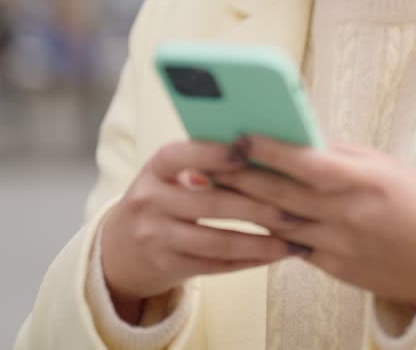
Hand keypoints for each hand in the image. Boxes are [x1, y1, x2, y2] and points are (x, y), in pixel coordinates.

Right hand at [99, 139, 298, 314]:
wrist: (119, 250)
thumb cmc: (163, 199)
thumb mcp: (169, 175)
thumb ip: (204, 163)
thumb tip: (262, 150)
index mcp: (156, 168)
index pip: (182, 155)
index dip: (215, 153)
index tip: (251, 151)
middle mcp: (150, 200)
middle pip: (211, 204)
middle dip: (259, 207)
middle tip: (297, 209)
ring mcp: (155, 236)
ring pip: (218, 241)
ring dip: (262, 242)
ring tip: (296, 240)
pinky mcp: (166, 266)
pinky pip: (216, 265)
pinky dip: (250, 261)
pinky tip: (276, 255)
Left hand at [213, 136, 415, 304]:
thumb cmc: (413, 201)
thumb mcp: (383, 166)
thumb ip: (338, 153)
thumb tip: (294, 136)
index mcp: (365, 180)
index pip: (307, 162)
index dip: (270, 149)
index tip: (240, 134)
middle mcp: (348, 214)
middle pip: (281, 193)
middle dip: (240, 175)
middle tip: (207, 159)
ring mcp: (338, 244)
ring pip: (278, 222)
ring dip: (244, 203)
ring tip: (215, 184)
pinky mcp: (333, 266)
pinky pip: (291, 245)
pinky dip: (267, 228)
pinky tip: (246, 214)